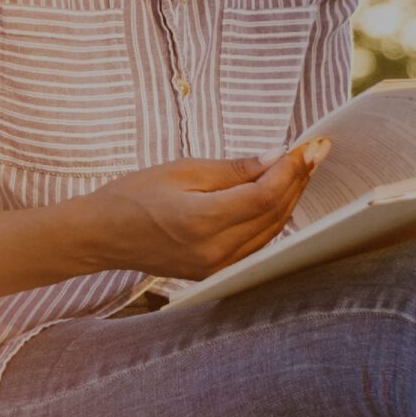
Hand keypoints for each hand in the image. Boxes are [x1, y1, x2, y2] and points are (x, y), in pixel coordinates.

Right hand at [64, 139, 329, 279]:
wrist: (99, 235)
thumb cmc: (132, 196)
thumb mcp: (181, 170)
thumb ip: (232, 169)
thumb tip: (276, 158)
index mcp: (201, 221)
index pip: (265, 194)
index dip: (293, 169)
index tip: (310, 145)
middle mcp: (213, 251)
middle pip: (274, 214)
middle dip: (298, 180)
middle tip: (315, 151)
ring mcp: (215, 266)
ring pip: (271, 231)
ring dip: (289, 198)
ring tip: (302, 168)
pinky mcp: (213, 271)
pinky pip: (256, 243)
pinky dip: (272, 218)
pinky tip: (279, 195)